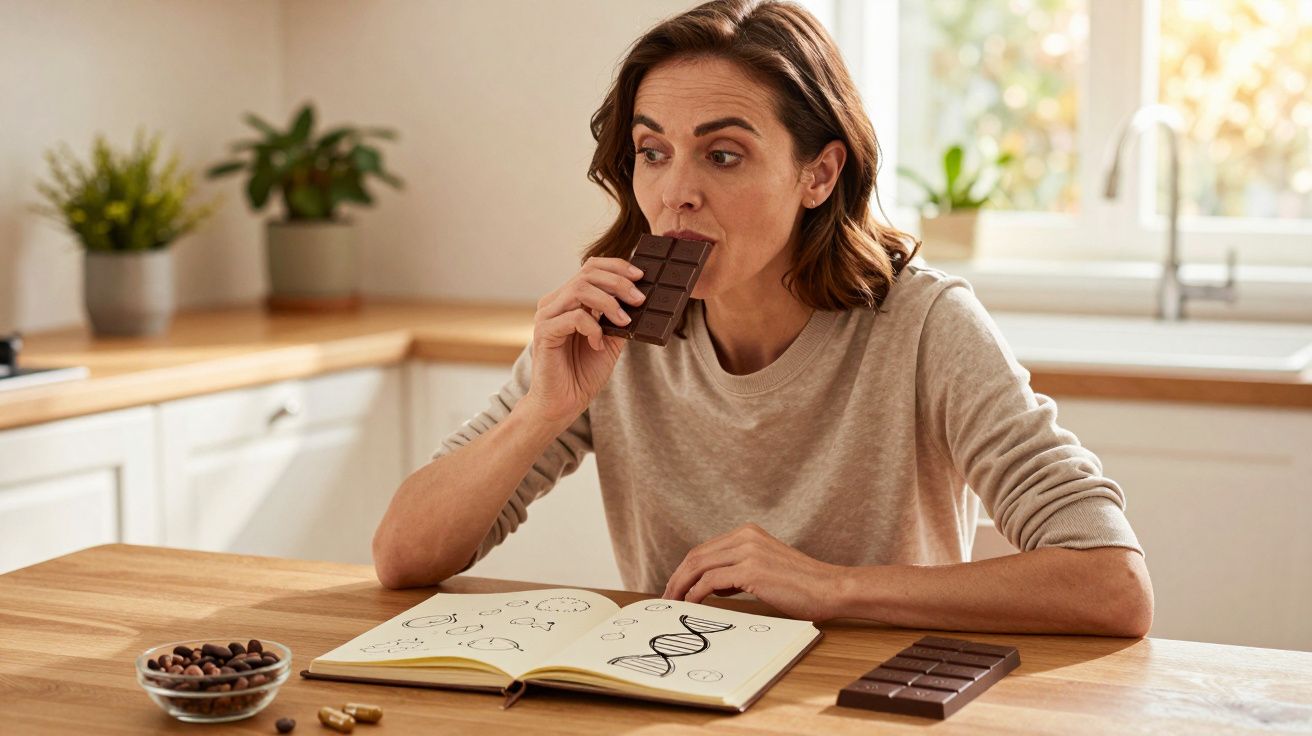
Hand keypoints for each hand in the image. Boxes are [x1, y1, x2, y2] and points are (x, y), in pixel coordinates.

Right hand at [520, 256, 647, 427]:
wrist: (563, 403)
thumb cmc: (582, 373)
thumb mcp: (610, 341)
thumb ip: (619, 319)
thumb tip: (640, 300)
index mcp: (568, 300)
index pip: (590, 268)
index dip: (617, 266)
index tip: (641, 276)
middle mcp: (555, 302)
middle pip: (587, 273)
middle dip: (619, 283)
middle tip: (639, 299)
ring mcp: (547, 316)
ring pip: (580, 289)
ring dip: (609, 303)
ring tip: (625, 321)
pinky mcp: (544, 332)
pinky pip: (574, 317)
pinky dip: (593, 328)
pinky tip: (598, 344)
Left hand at [661, 523, 846, 621]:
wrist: (830, 588)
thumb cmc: (802, 585)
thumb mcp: (765, 569)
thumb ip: (738, 571)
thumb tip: (712, 586)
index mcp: (748, 533)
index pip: (704, 549)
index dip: (685, 569)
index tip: (675, 588)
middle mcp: (745, 537)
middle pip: (697, 555)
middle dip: (677, 578)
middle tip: (667, 598)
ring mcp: (748, 551)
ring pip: (699, 566)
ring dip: (681, 586)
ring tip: (673, 603)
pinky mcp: (751, 570)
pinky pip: (711, 582)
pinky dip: (696, 593)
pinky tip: (692, 604)